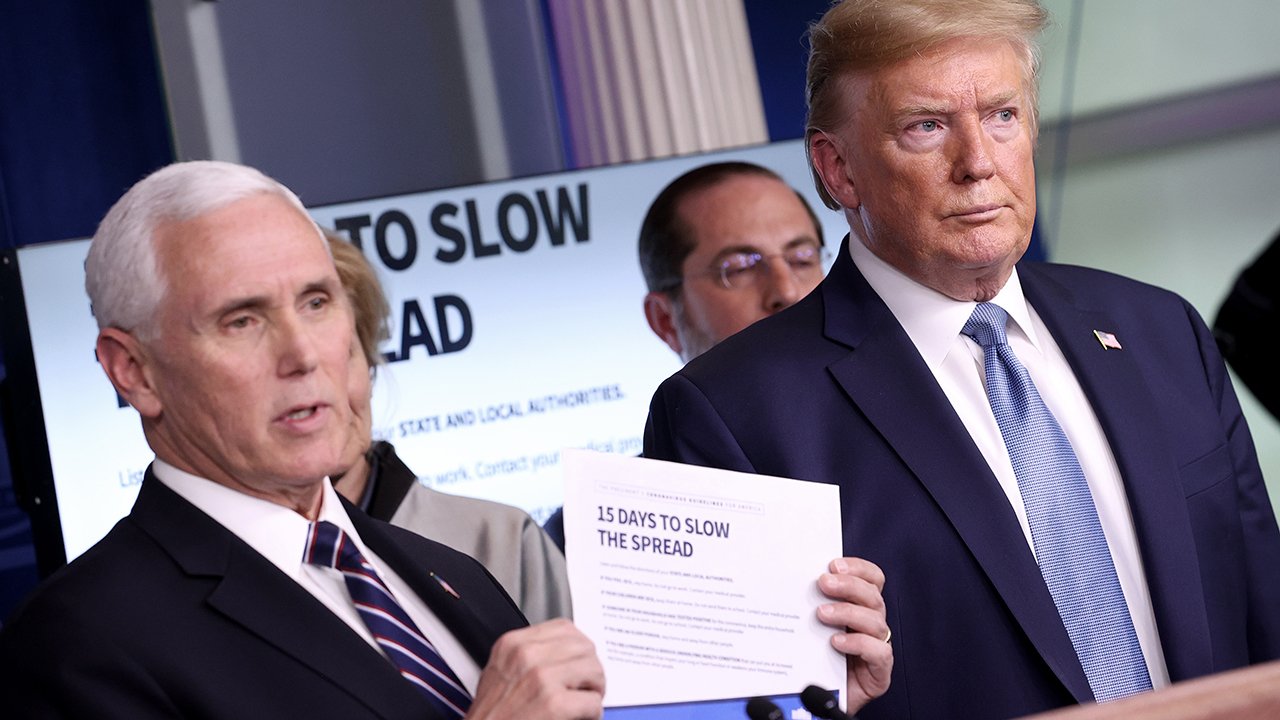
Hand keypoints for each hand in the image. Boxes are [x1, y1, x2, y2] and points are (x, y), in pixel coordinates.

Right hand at [466, 618, 604, 719]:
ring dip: (595, 690)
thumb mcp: (500, 674)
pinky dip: (592, 713)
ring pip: (594, 670)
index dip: (579, 649)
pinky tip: (580, 718)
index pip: (565, 628)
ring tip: (583, 704)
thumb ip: (529, 658)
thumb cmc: (491, 718)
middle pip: (584, 647)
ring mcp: (540, 677)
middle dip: (591, 670)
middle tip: (586, 688)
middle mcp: (525, 655)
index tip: (578, 665)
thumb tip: (564, 655)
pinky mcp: (554, 703)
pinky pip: (593, 702)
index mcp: (512, 644)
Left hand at [817, 557, 891, 713]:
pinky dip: (859, 643)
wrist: (813, 707)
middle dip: (849, 585)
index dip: (858, 568)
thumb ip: (806, 606)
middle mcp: (870, 627)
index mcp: (858, 610)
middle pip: (873, 596)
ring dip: (848, 612)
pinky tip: (837, 642)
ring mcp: (876, 649)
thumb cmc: (811, 665)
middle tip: (823, 583)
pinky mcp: (879, 674)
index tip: (834, 564)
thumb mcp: (807, 629)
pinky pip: (879, 652)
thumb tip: (784, 581)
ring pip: (876, 621)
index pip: (871, 580)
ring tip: (822, 614)